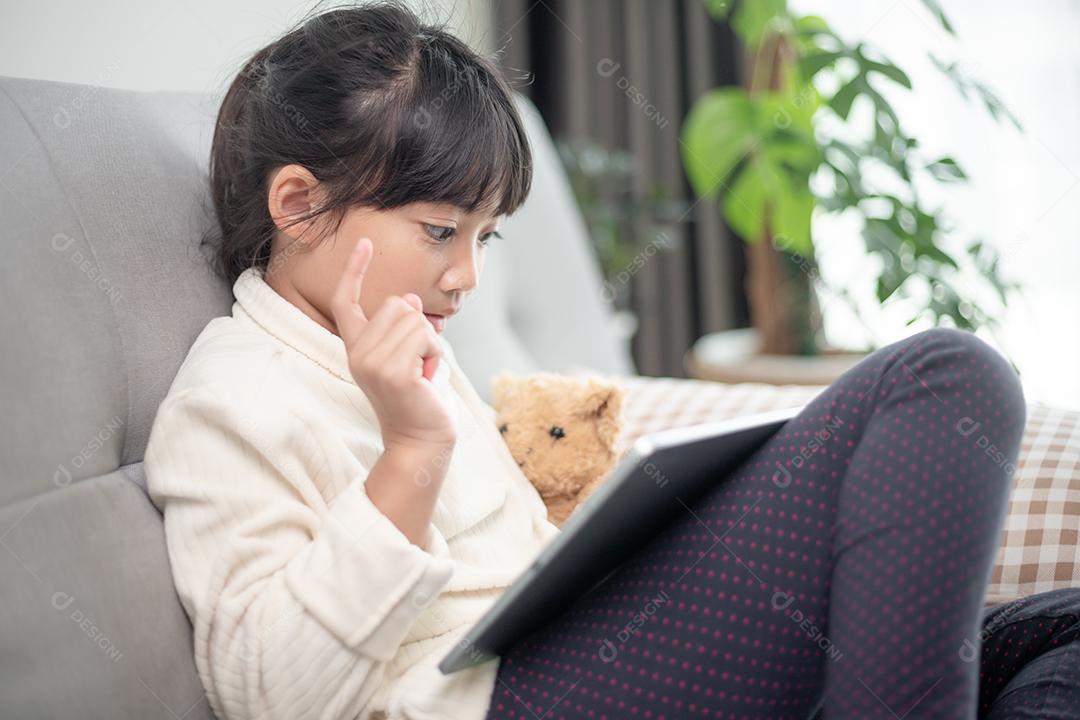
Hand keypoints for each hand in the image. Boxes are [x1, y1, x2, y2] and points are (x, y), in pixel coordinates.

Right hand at [331, 237, 456, 450]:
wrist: (420, 440)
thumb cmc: (418, 399)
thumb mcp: (409, 357)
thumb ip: (404, 328)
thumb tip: (412, 300)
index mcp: (357, 348)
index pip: (346, 302)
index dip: (354, 271)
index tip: (365, 243)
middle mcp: (358, 354)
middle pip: (398, 305)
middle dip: (419, 328)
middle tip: (418, 364)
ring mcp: (372, 363)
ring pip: (414, 320)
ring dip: (429, 345)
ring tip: (422, 373)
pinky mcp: (393, 372)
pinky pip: (425, 338)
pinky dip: (434, 356)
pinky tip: (426, 380)